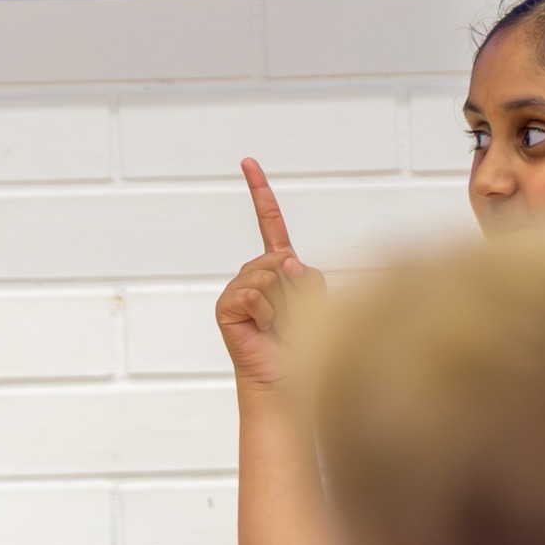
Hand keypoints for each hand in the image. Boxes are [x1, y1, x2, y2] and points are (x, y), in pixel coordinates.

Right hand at [217, 158, 324, 391]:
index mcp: (277, 269)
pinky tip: (264, 332)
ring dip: (283, 304)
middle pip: (280, 257)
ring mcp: (237, 291)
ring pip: (269, 275)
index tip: (247, 161)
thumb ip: (307, 276)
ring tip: (279, 328)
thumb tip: (283, 262)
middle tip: (292, 319)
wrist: (287, 383)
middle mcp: (253, 275)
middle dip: (296, 288)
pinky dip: (266, 314)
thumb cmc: (307, 347)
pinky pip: (253, 294)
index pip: (269, 224)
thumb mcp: (319, 303)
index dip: (259, 192)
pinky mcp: (226, 308)